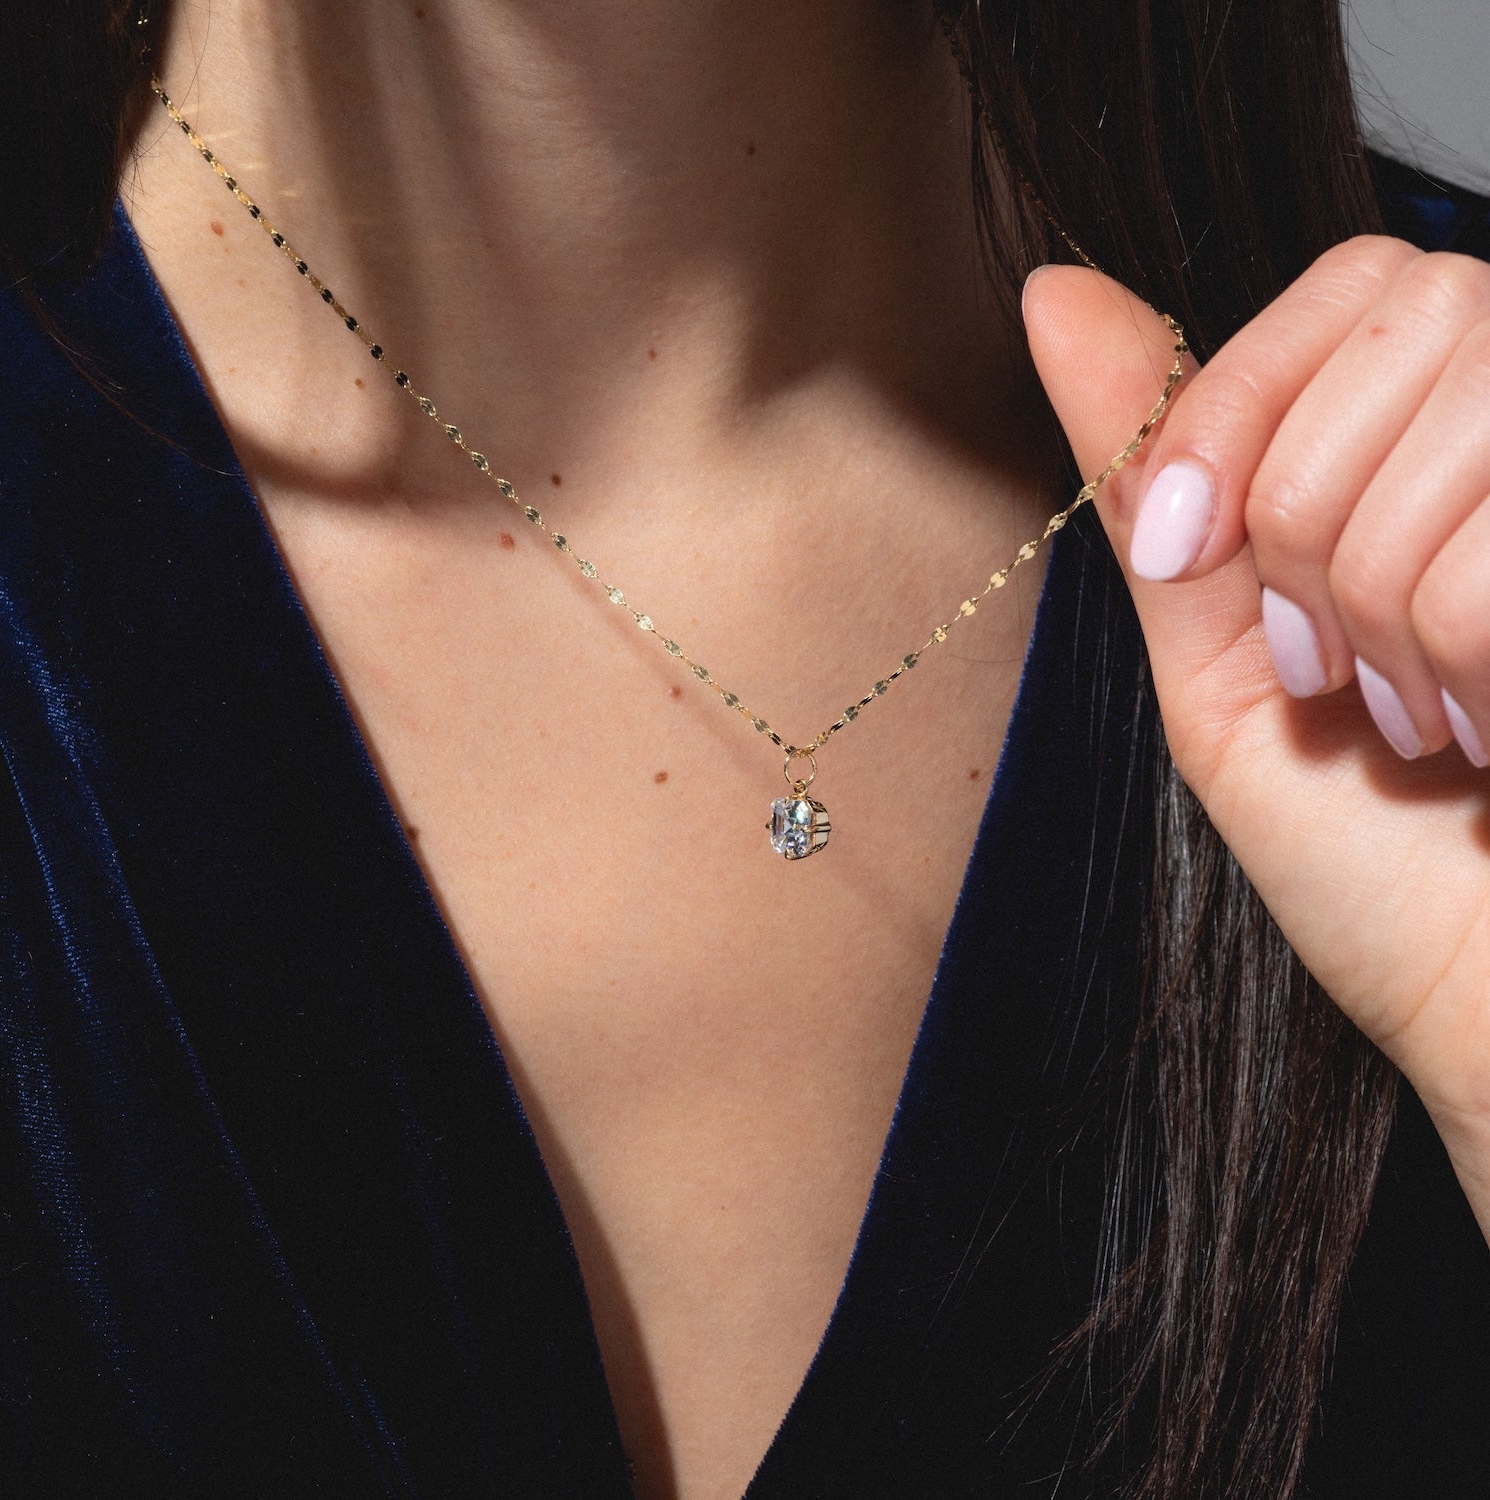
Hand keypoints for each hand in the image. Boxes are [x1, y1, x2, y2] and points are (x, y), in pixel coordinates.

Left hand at [1022, 238, 1489, 1238]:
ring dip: (1390, 606)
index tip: (1187, 546)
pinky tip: (1487, 734)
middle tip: (1325, 665)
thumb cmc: (1367, 859)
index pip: (1357, 278)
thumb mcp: (1217, 661)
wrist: (1487, 998)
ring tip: (1411, 713)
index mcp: (1433, 448)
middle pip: (1419, 316)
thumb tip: (1056, 295)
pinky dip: (1468, 663)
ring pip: (1470, 421)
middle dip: (1311, 518)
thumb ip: (1156, 474)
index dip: (1243, 401)